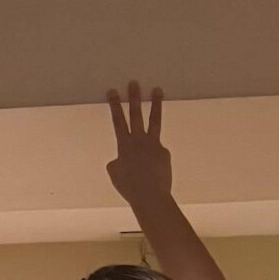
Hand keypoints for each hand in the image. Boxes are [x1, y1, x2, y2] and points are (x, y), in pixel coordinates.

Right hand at [106, 82, 171, 207]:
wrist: (150, 196)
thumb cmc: (129, 187)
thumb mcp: (115, 173)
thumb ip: (118, 161)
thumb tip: (123, 157)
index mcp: (124, 145)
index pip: (118, 121)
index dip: (115, 105)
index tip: (113, 91)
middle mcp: (139, 140)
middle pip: (136, 114)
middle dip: (134, 98)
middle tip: (134, 83)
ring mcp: (154, 144)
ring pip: (154, 120)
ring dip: (155, 103)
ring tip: (158, 90)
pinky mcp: (165, 152)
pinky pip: (157, 154)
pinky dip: (153, 161)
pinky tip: (153, 172)